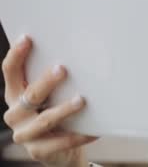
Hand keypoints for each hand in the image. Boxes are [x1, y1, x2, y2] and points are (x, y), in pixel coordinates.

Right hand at [2, 36, 97, 166]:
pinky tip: (94, 130)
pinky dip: (79, 135)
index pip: (11, 71)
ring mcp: (25, 134)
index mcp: (16, 94)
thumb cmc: (56, 111)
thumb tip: (79, 51)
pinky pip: (62, 141)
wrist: (60, 149)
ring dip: (64, 109)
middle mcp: (16, 113)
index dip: (17, 55)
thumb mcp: (52, 95)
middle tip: (63, 69)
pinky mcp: (39, 151)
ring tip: (81, 100)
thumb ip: (55, 78)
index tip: (28, 38)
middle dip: (46, 81)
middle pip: (30, 94)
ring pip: (45, 119)